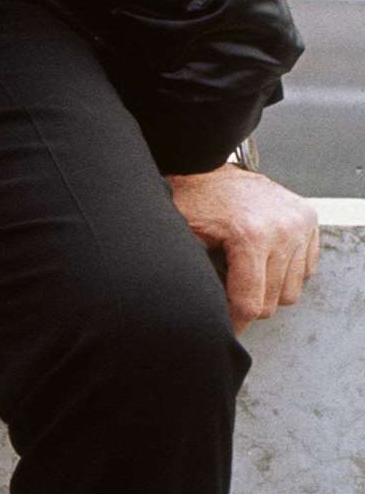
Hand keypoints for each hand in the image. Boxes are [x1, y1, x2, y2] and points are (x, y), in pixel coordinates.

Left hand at [168, 164, 319, 331]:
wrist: (207, 163)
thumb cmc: (191, 200)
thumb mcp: (184, 238)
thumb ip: (197, 276)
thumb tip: (203, 313)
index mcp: (250, 235)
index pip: (249, 303)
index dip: (234, 322)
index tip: (225, 330)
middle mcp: (283, 229)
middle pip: (272, 301)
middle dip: (247, 302)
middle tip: (225, 286)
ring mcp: (300, 224)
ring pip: (291, 290)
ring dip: (268, 288)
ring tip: (242, 268)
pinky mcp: (309, 219)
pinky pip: (304, 269)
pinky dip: (284, 271)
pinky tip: (261, 257)